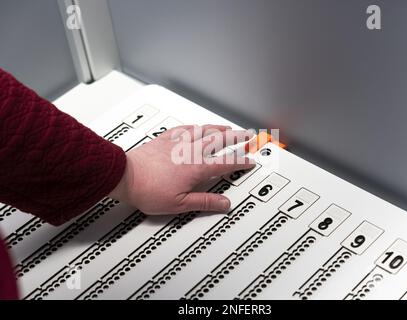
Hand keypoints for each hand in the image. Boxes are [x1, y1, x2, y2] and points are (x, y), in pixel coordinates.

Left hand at [109, 124, 254, 213]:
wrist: (124, 177)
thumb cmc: (148, 190)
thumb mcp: (180, 204)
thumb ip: (204, 202)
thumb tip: (223, 203)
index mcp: (196, 168)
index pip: (225, 163)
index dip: (240, 162)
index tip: (249, 161)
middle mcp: (190, 152)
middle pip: (219, 140)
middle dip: (236, 137)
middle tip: (247, 135)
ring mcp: (177, 143)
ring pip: (203, 131)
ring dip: (218, 128)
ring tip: (228, 127)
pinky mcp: (165, 139)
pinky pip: (184, 128)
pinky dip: (195, 126)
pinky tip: (197, 126)